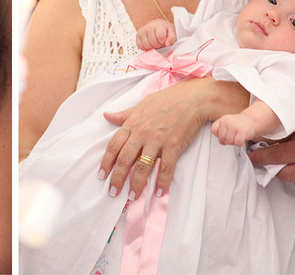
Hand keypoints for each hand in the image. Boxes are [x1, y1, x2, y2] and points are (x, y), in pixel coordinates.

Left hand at [99, 78, 240, 199]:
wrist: (193, 99)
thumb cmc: (167, 100)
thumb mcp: (141, 104)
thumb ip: (124, 114)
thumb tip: (107, 115)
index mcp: (132, 124)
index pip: (114, 146)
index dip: (106, 162)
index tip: (102, 175)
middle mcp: (142, 133)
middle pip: (125, 160)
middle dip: (117, 178)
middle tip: (113, 192)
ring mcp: (157, 140)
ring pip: (143, 167)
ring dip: (136, 184)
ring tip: (132, 196)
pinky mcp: (173, 146)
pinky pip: (166, 168)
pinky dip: (162, 182)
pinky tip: (160, 192)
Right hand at [134, 19, 174, 50]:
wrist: (156, 24)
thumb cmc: (164, 29)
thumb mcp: (171, 32)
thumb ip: (172, 38)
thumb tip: (167, 44)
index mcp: (158, 25)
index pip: (160, 36)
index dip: (162, 41)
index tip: (163, 40)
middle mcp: (149, 27)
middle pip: (153, 42)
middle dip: (157, 45)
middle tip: (159, 42)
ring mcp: (142, 31)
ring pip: (146, 45)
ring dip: (151, 47)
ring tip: (154, 43)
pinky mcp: (138, 35)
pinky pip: (140, 46)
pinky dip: (145, 48)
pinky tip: (149, 44)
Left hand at [211, 113, 254, 146]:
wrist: (251, 120)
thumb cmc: (238, 124)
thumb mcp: (227, 124)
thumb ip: (221, 131)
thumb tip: (221, 141)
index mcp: (223, 119)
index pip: (214, 130)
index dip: (218, 134)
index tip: (225, 134)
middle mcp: (228, 121)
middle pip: (222, 138)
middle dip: (227, 140)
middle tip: (233, 136)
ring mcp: (235, 126)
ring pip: (229, 141)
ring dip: (234, 142)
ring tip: (237, 137)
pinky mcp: (243, 131)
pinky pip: (237, 143)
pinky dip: (240, 144)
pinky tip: (241, 139)